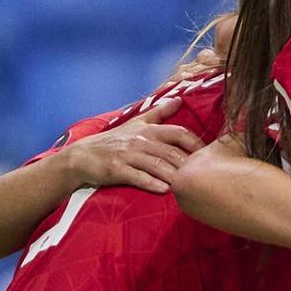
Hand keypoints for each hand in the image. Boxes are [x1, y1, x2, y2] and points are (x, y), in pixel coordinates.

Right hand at [68, 97, 202, 193]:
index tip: (209, 155)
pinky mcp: (116, 169)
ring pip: (157, 164)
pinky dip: (152, 183)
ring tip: (188, 186)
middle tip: (204, 175)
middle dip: (188, 164)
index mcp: (148, 130)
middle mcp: (139, 140)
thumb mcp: (136, 123)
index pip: (178, 133)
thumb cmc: (114, 140)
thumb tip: (179, 99)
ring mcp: (127, 155)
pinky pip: (138, 177)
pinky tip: (164, 190)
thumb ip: (159, 113)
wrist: (81, 156)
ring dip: (174, 176)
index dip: (195, 143)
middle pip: (171, 151)